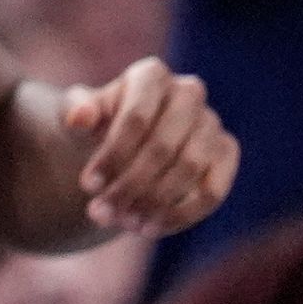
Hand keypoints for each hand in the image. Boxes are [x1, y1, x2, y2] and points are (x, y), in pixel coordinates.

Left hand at [57, 59, 237, 234]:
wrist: (126, 142)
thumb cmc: (100, 125)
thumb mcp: (79, 117)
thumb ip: (75, 112)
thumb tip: (80, 118)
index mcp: (151, 75)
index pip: (136, 117)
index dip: (112, 155)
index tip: (87, 186)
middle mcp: (188, 93)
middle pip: (163, 146)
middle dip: (129, 186)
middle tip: (100, 214)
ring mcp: (212, 122)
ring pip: (189, 169)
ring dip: (155, 203)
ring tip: (125, 224)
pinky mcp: (227, 153)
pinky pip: (213, 191)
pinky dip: (182, 215)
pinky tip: (152, 228)